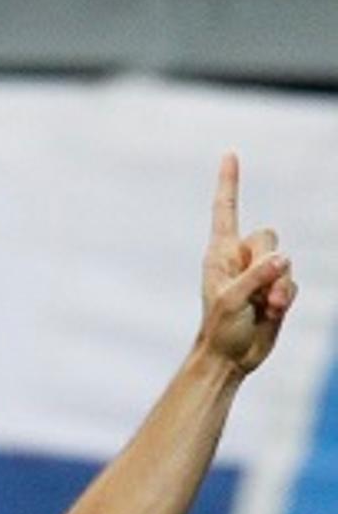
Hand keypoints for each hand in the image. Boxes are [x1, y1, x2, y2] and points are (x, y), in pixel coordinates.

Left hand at [199, 153, 294, 375]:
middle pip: (268, 237)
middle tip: (255, 291)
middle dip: (267, 263)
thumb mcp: (232, 300)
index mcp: (220, 255)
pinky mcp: (277, 289)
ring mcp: (261, 273)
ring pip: (285, 260)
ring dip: (278, 286)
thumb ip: (257, 276)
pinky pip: (293, 282)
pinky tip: (271, 313)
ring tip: (263, 307)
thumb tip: (283, 259)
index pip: (226, 211)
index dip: (229, 183)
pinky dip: (285, 297)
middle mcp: (241, 259)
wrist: (230, 358)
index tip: (229, 155)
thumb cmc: (220, 329)